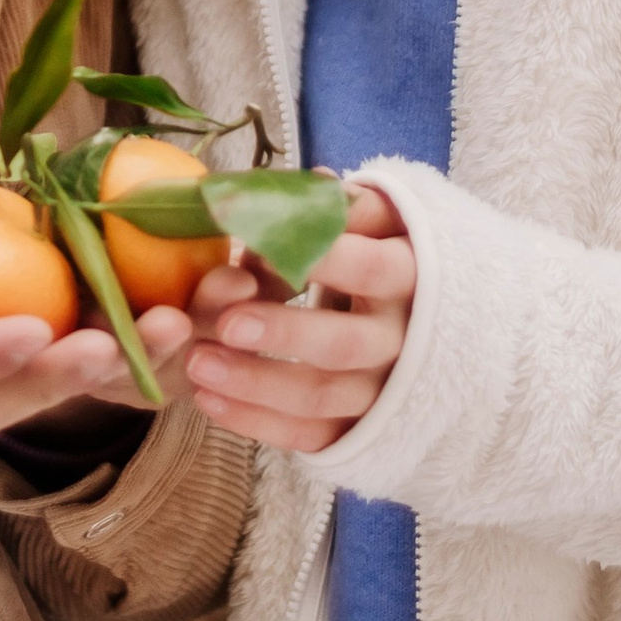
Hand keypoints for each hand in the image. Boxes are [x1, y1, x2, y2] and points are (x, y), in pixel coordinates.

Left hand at [182, 184, 413, 455]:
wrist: (425, 328)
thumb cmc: (385, 258)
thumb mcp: (381, 225)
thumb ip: (348, 209)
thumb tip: (318, 183)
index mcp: (411, 280)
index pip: (372, 269)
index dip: (322, 259)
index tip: (262, 245)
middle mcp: (402, 344)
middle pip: (344, 345)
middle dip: (283, 334)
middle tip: (225, 323)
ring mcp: (380, 394)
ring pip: (321, 397)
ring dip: (255, 383)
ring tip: (195, 363)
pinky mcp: (356, 432)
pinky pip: (307, 437)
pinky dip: (256, 422)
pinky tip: (207, 400)